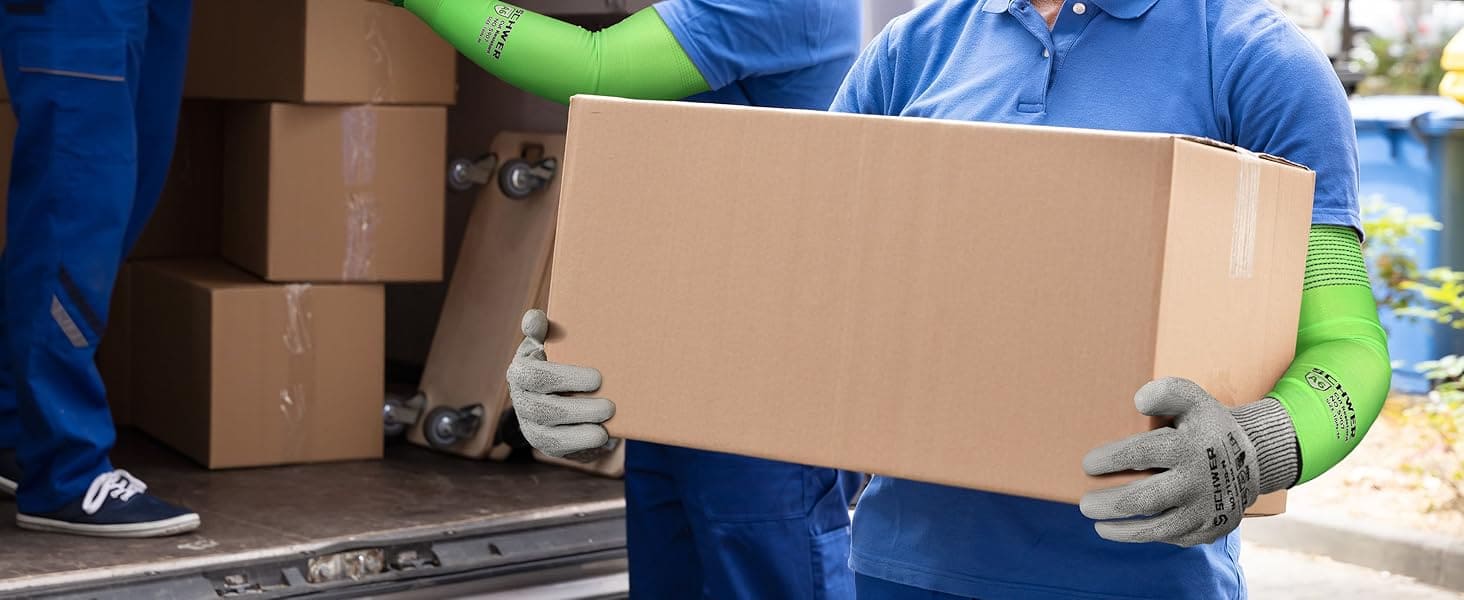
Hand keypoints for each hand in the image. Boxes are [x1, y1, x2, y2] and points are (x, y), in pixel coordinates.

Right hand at [506, 310, 615, 457]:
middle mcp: (521, 400)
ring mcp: (531, 425)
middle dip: (579, 408)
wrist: (564, 393)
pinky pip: (560, 446)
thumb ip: (542, 330)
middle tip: (610, 405)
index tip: (597, 378)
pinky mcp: (545, 443)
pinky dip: (581, 442)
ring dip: (582, 428)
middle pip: (546, 409)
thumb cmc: (559, 360)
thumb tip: (534, 318)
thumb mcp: (550, 343)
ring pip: (552, 432)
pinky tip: (601, 436)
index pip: (537, 376)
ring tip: (608, 420)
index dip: (566, 378)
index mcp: (521, 371)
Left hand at [1080, 378, 1297, 546]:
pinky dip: (1147, 536)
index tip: (1088, 465)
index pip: (1143, 453)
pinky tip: (1125, 530)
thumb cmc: (1205, 426)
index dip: (1112, 459)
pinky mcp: (1210, 530)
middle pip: (1146, 498)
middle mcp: (1199, 482)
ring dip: (1124, 530)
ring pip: (1159, 528)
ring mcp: (1206, 510)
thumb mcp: (1192, 400)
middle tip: (1085, 504)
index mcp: (1190, 447)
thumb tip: (1139, 401)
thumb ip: (1166, 393)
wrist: (1251, 459)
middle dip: (1111, 503)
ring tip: (1098, 525)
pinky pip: (1172, 538)